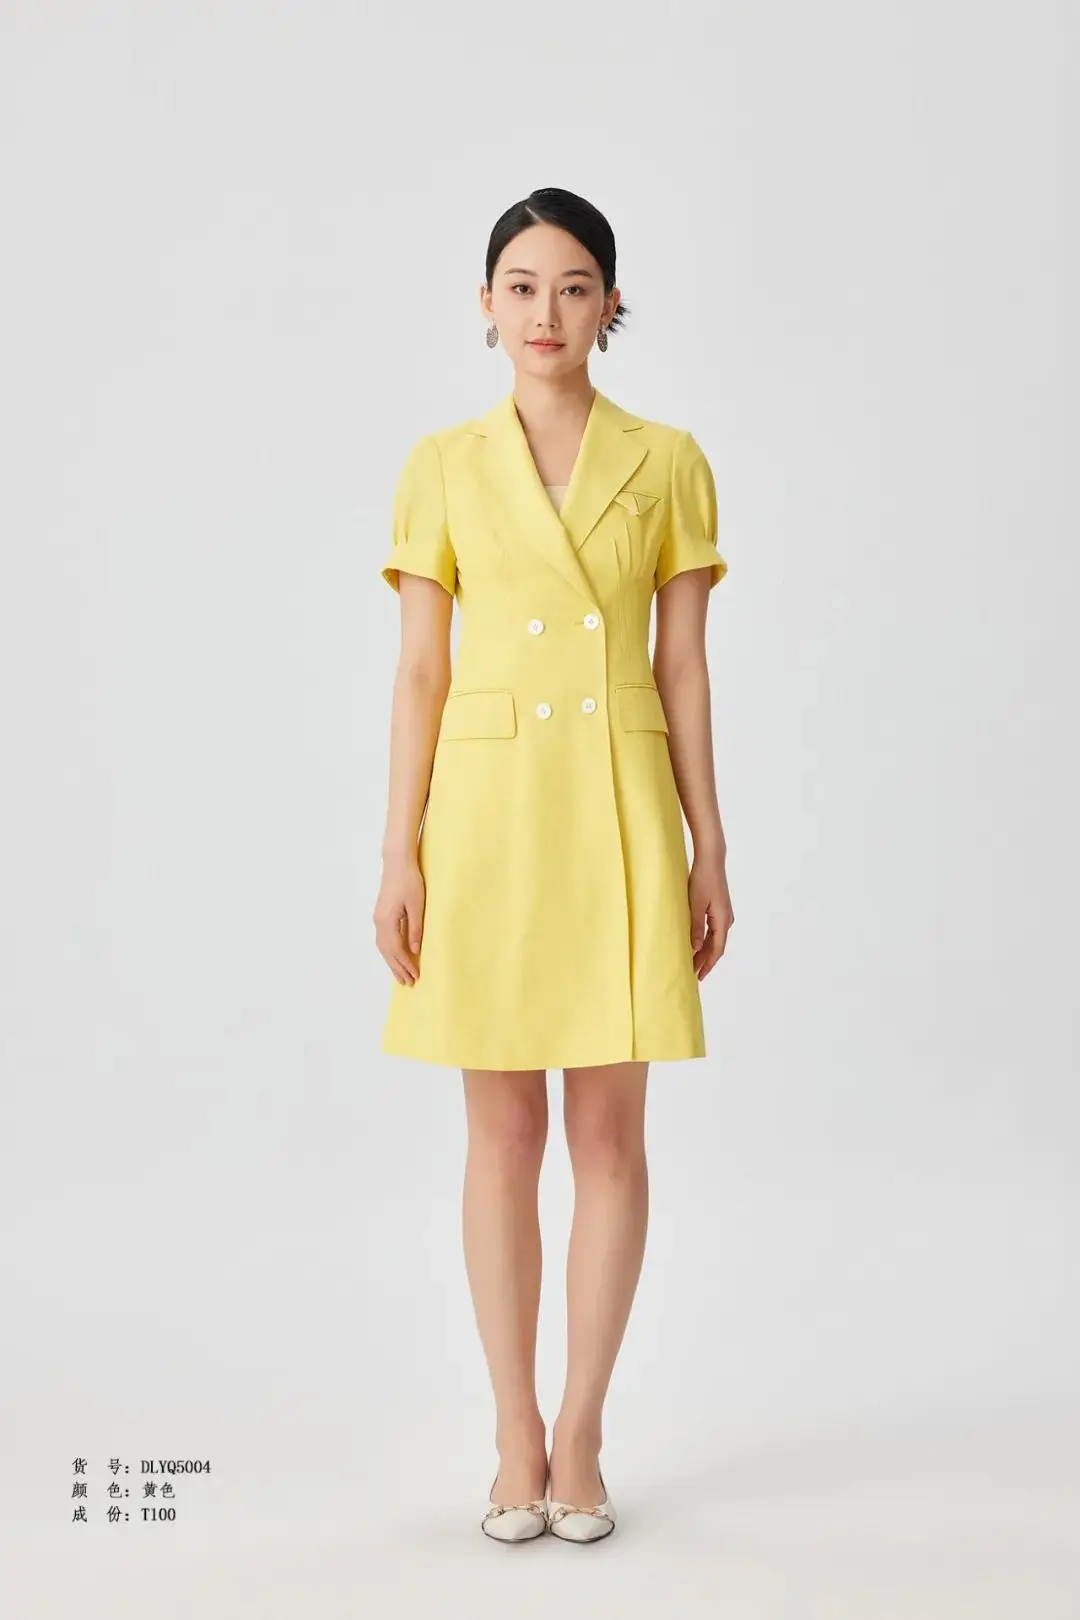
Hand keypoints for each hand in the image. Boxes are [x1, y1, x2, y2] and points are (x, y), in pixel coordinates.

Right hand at [373, 855, 425, 984]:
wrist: (397, 862)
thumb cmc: (409, 881)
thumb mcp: (417, 905)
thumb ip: (415, 928)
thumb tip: (415, 950)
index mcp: (387, 920)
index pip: (396, 949)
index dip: (405, 964)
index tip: (415, 976)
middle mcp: (379, 921)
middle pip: (386, 951)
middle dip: (397, 968)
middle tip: (408, 983)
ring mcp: (378, 918)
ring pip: (383, 946)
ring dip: (392, 962)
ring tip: (401, 975)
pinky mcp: (380, 914)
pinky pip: (383, 939)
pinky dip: (389, 951)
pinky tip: (395, 956)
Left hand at [688, 851, 733, 979]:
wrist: (711, 860)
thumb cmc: (703, 879)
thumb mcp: (695, 905)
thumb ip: (695, 928)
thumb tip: (694, 949)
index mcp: (722, 921)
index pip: (716, 950)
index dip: (708, 964)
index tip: (699, 976)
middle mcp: (726, 919)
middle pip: (716, 946)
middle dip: (705, 960)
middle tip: (693, 973)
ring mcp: (724, 914)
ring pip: (714, 938)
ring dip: (704, 950)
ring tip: (693, 961)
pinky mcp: (719, 908)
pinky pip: (713, 930)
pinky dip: (705, 939)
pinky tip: (696, 943)